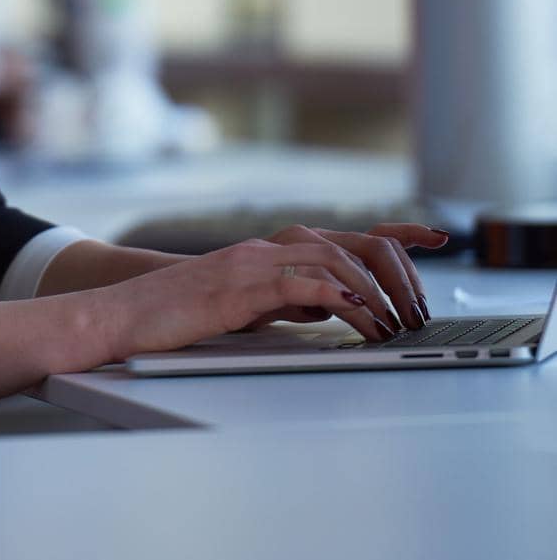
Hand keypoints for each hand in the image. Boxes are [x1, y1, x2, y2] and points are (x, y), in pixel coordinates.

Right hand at [102, 224, 448, 360]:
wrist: (126, 313)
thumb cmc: (178, 314)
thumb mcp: (245, 305)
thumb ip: (286, 299)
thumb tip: (328, 305)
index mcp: (271, 251)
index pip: (345, 235)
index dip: (394, 236)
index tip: (434, 239)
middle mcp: (268, 248)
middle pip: (351, 243)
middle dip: (396, 270)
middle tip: (418, 308)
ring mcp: (254, 263)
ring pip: (335, 260)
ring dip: (374, 293)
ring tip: (395, 324)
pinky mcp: (242, 287)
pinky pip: (304, 285)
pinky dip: (339, 296)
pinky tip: (359, 313)